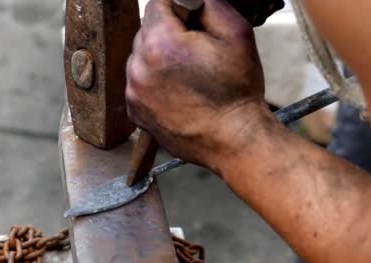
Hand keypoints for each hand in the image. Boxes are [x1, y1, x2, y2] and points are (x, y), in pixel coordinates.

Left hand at [126, 0, 274, 170]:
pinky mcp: (135, 110)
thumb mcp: (236, 33)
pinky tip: (177, 90)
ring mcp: (134, 91)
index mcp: (160, 44)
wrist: (232, 140)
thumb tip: (191, 0)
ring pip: (140, 57)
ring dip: (159, 57)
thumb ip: (209, 4)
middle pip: (146, 30)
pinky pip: (138, 82)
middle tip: (196, 50)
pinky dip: (153, 81)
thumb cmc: (237, 91)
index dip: (179, 8)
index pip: (157, 4)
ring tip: (188, 74)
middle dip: (168, 33)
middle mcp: (138, 67)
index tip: (194, 21)